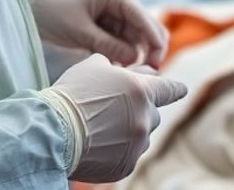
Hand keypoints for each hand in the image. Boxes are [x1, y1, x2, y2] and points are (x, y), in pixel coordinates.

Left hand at [30, 0, 168, 66]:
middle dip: (150, 53)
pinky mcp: (106, 32)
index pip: (146, 21)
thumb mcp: (80, 29)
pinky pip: (122, 48)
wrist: (32, 1)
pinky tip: (115, 73)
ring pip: (137, 43)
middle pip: (148, 32)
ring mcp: (116, 21)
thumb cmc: (55, 8)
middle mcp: (123, 8)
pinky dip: (122, 60)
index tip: (156, 66)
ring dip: (135, 59)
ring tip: (125, 78)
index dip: (155, 43)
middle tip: (144, 77)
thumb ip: (107, 45)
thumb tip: (134, 60)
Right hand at [50, 54, 187, 183]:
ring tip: (103, 127)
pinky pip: (129, 155)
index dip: (175, 88)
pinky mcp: (125, 166)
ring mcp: (136, 145)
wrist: (52, 131)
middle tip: (116, 109)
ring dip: (131, 130)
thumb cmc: (73, 94)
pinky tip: (99, 143)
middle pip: (153, 114)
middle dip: (140, 109)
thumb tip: (138, 71)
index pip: (170, 89)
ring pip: (142, 135)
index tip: (182, 89)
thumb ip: (122, 67)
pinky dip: (119, 149)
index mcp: (142, 91)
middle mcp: (144, 119)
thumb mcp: (95, 66)